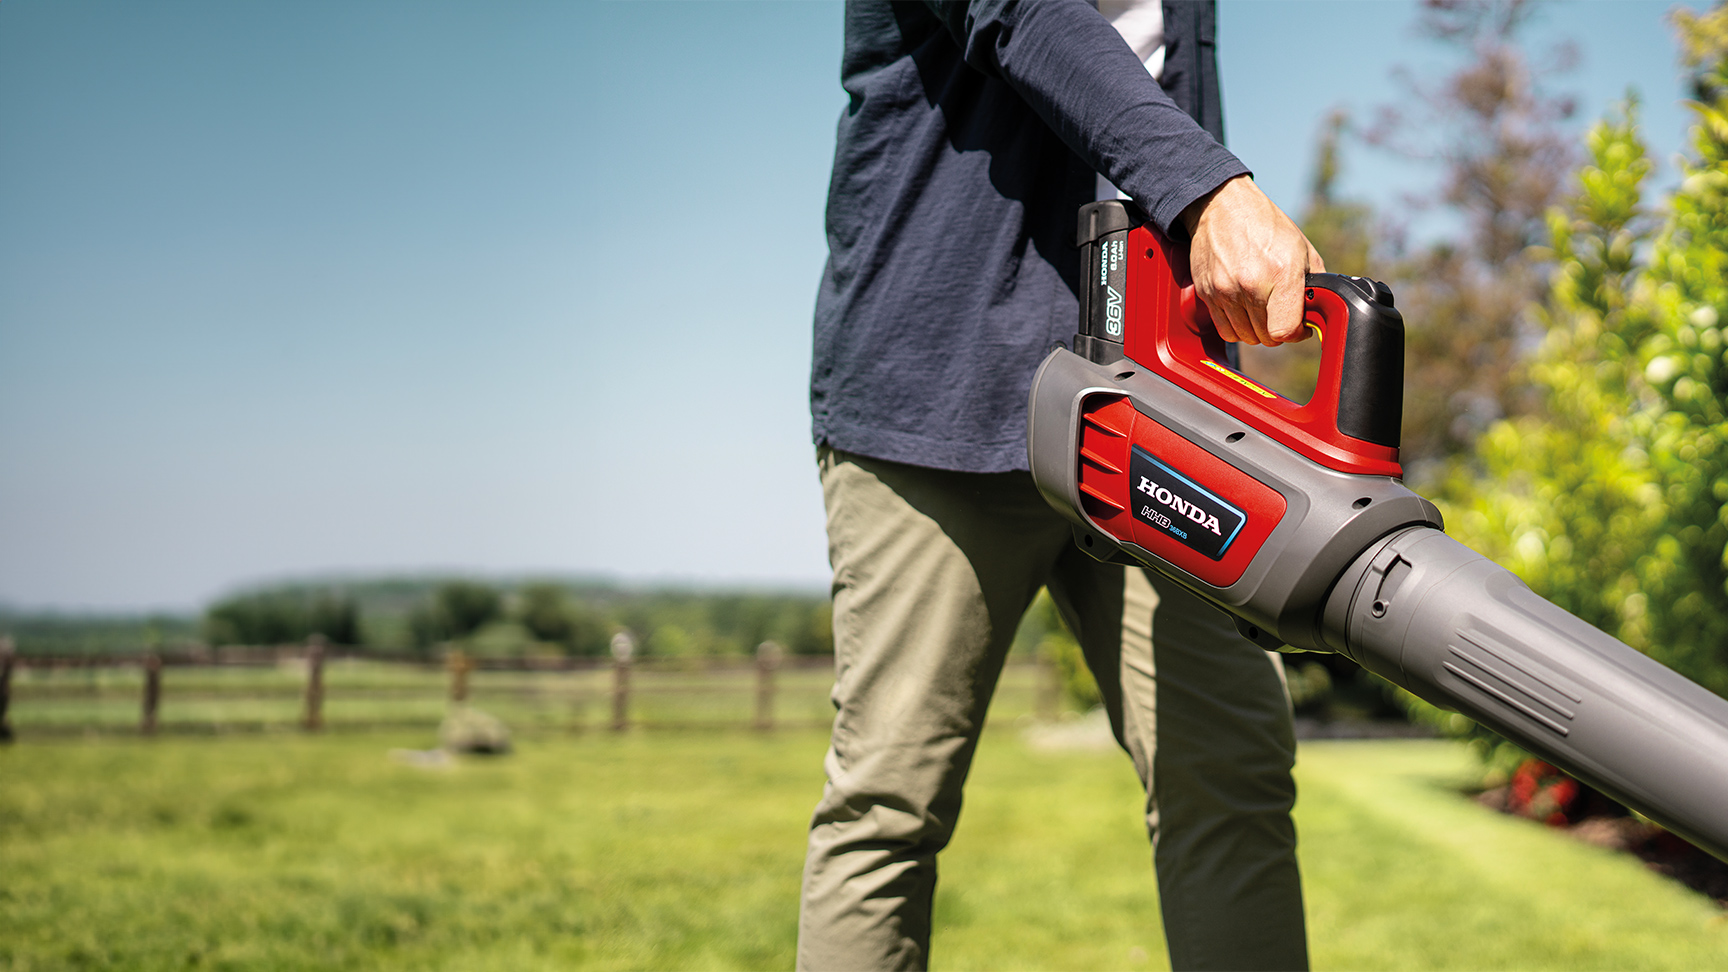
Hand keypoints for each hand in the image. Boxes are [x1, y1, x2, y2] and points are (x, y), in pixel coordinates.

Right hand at [1180, 175, 1324, 345]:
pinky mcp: (1207, 293)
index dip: (1297, 334)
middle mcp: (1251, 285)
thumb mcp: (1302, 249)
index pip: (1285, 331)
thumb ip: (1315, 284)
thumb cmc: (1265, 225)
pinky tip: (1244, 309)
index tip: (1300, 326)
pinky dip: (1237, 327)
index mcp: (1281, 273)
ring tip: (1262, 309)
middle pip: (1266, 338)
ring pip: (1245, 337)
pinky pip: (1225, 330)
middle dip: (1278, 330)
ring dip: (1257, 330)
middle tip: (1280, 312)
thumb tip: (1320, 311)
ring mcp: (1225, 290)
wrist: (1222, 205)